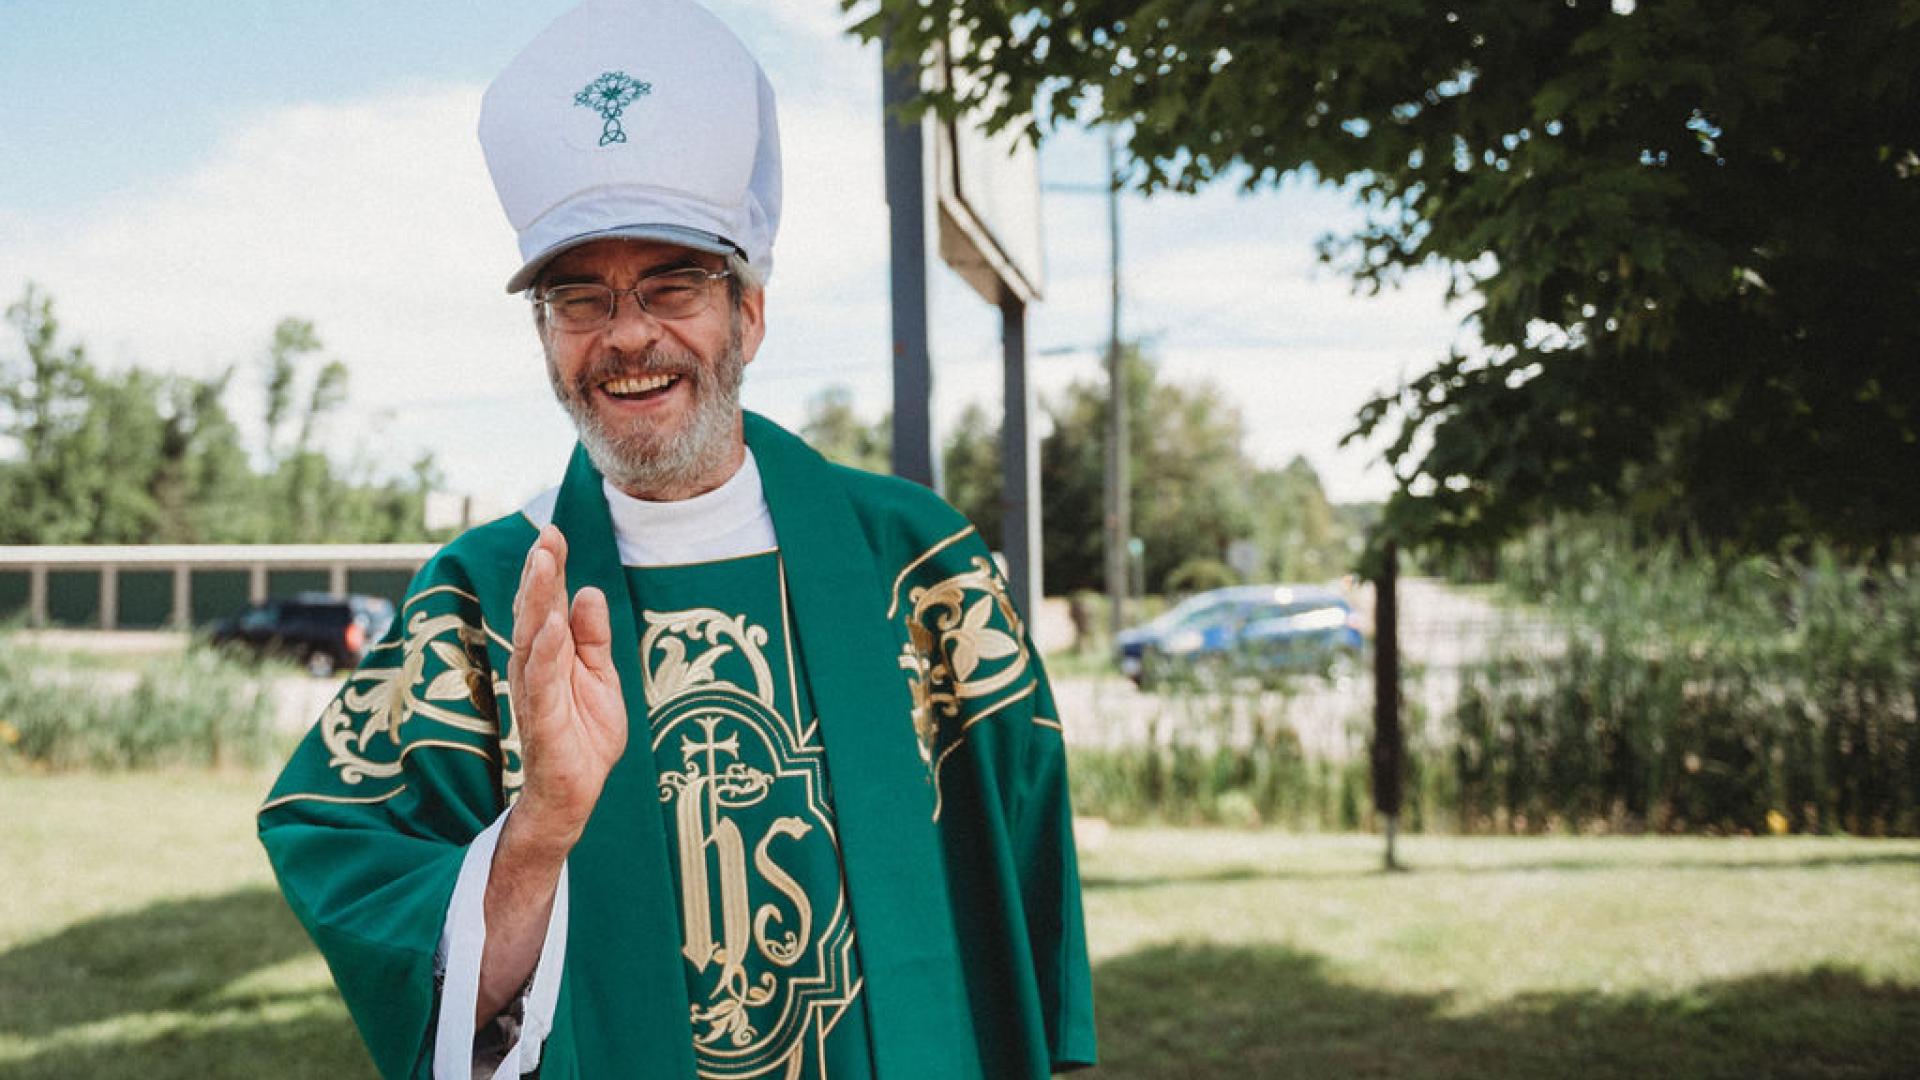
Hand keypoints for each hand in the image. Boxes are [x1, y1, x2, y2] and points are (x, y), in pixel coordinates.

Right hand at [504, 524, 628, 853]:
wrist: (575, 794)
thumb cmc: (584, 735)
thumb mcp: (600, 677)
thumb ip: (593, 637)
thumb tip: (588, 591)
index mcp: (550, 654)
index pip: (546, 603)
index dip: (550, 567)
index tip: (553, 529)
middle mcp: (536, 668)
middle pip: (534, 612)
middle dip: (539, 572)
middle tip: (546, 533)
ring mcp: (536, 693)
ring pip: (532, 639)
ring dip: (536, 600)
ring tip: (544, 563)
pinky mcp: (544, 721)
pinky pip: (542, 682)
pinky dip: (545, 652)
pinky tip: (549, 626)